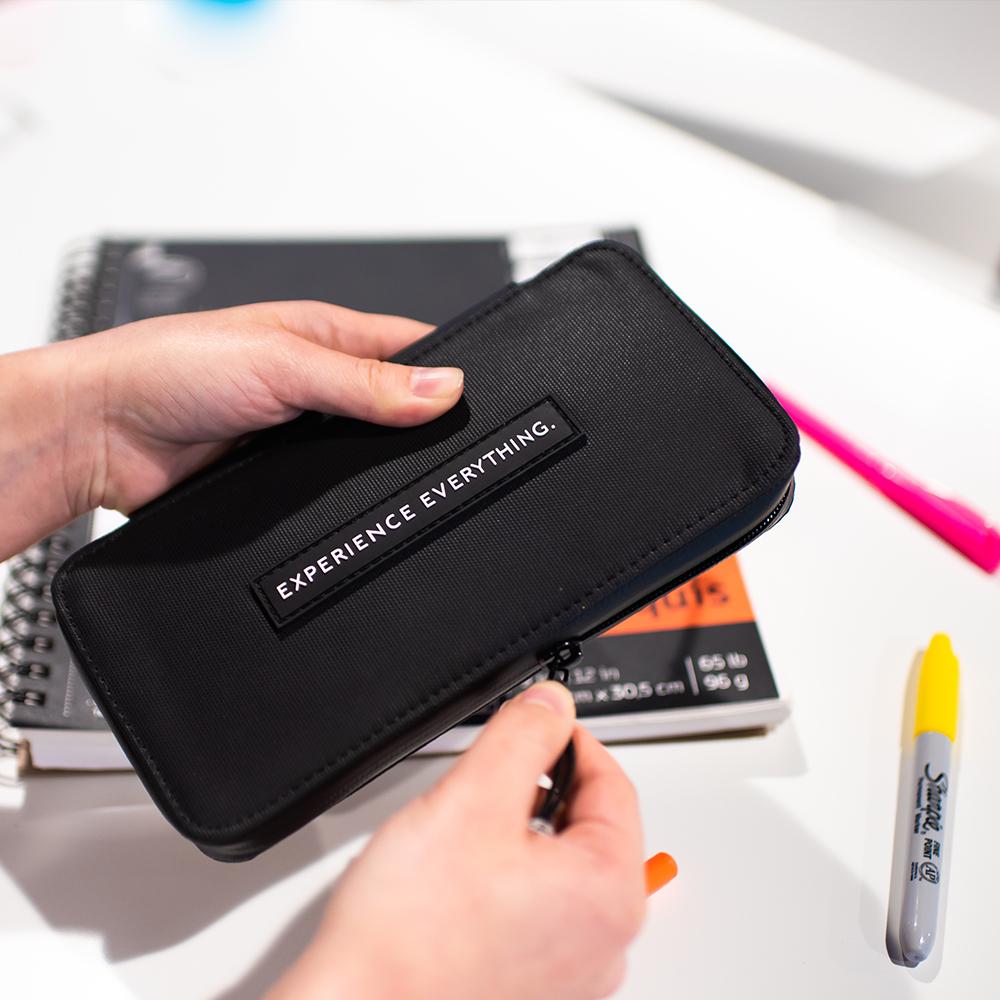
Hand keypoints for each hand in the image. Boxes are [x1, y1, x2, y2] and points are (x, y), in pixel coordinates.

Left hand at [0, 301, 462, 556]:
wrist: (99, 435)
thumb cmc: (167, 367)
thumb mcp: (281, 362)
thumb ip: (362, 380)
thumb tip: (442, 387)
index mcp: (326, 338)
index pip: (412, 348)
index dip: (451, 371)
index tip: (483, 398)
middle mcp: (319, 387)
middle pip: (398, 410)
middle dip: (424, 429)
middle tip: (453, 452)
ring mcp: (303, 438)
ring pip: (369, 459)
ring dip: (385, 470)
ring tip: (413, 484)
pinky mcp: (285, 483)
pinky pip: (334, 498)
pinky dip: (351, 504)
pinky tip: (365, 510)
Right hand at [270, 682, 645, 999]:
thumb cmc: (408, 937)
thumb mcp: (471, 799)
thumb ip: (522, 736)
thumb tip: (552, 704)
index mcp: (609, 895)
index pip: (615, 785)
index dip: (571, 741)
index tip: (539, 724)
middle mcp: (604, 944)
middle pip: (589, 828)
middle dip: (541, 791)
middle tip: (488, 784)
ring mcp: (571, 976)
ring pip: (560, 869)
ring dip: (520, 838)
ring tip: (464, 842)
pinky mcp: (536, 991)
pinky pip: (539, 913)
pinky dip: (509, 884)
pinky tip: (461, 887)